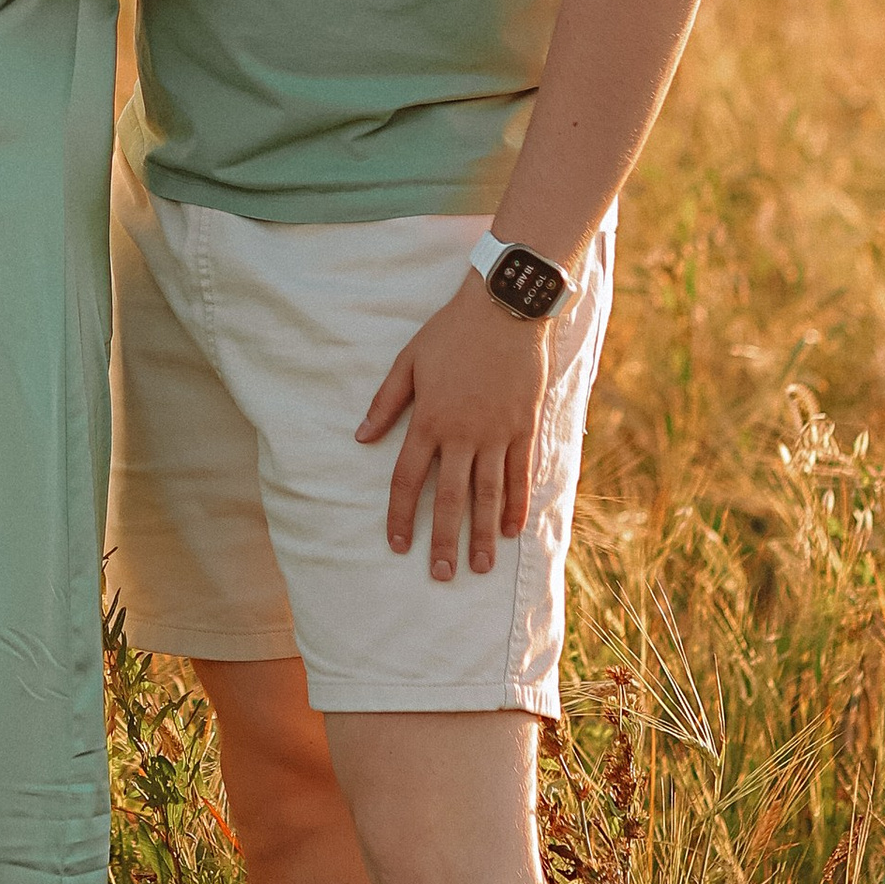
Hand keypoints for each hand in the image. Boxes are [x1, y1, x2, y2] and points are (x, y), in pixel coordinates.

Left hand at [356, 271, 550, 579]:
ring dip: (484, 534)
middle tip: (442, 575)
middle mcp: (463, 433)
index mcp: (429, 419)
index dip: (402, 515)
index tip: (398, 545)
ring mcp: (497, 432)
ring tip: (480, 566)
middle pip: (452, 498)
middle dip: (445, 540)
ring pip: (489, 494)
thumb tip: (361, 438)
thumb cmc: (451, 332)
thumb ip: (386, 403)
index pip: (409, 479)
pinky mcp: (524, 427)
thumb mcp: (409, 361)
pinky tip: (512, 530)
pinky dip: (517, 504)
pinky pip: (520, 474)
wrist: (505, 308)